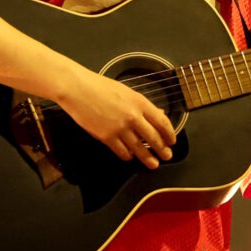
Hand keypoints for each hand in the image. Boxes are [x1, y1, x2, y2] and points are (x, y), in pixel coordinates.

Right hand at [55, 67, 176, 167]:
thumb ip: (143, 105)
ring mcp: (119, 128)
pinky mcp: (106, 137)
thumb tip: (158, 114)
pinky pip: (122, 152)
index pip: (162, 122)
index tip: (172, 141)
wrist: (78, 89)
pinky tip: (130, 156)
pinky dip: (128, 156)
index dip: (169, 134)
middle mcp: (132, 116)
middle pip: (153, 138)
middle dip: (162, 150)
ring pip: (139, 149)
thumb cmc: (100, 87)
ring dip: (148, 158)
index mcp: (140, 102)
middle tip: (167, 156)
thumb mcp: (127, 91)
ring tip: (153, 163)